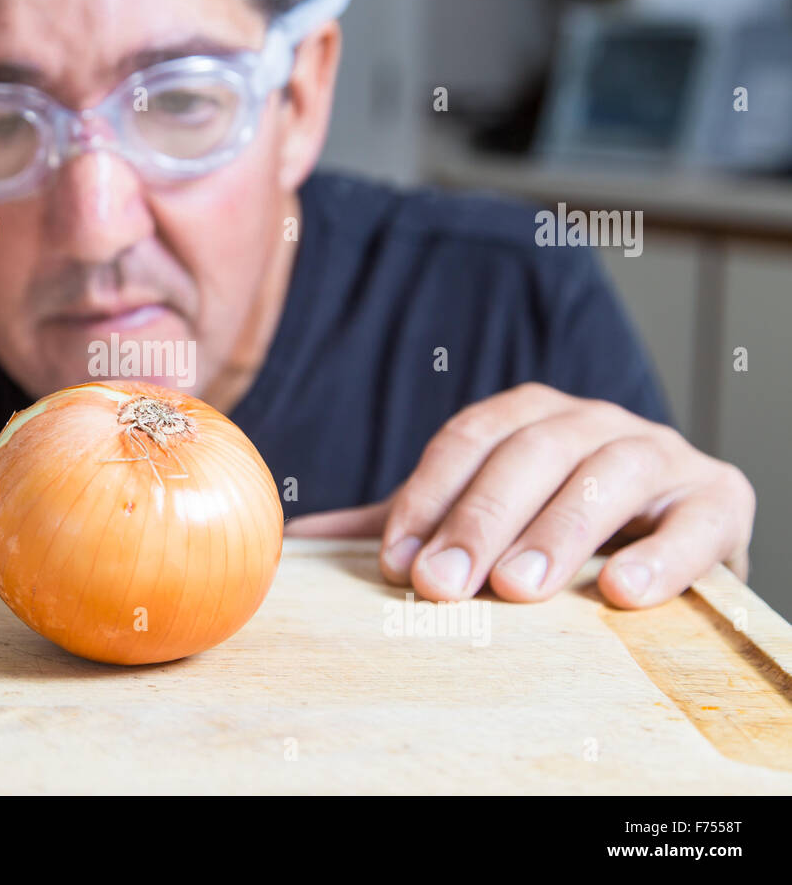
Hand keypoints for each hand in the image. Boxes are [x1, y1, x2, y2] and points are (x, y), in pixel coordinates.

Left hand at [285, 383, 754, 607]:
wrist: (662, 538)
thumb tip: (291, 542)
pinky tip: (623, 594)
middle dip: (482, 519)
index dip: (428, 496)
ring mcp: (658, 453)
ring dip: (560, 530)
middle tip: (444, 585)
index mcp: (526, 417)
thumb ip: (400, 526)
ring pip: (608, 473)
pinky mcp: (719, 499)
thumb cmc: (548, 529)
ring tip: (519, 591)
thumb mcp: (472, 521)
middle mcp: (591, 422)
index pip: (468, 440)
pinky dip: (664, 552)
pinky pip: (698, 518)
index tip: (396, 562)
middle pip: (530, 453)